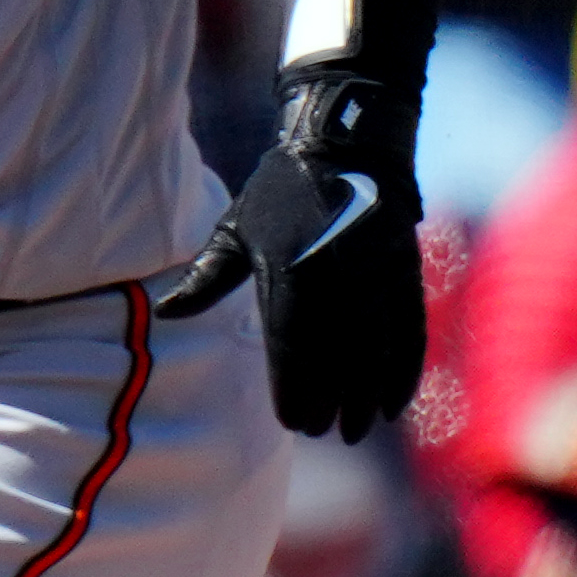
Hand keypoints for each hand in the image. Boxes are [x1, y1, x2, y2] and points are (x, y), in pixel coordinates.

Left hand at [157, 69, 423, 439]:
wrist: (346, 143)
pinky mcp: (405, 271)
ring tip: (358, 429)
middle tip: (324, 433)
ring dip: (368, 395)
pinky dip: (405, 369)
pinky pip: (409, 330)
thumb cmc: (280, 191)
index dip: (294, 388)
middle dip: (331, 400)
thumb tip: (167, 311)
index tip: (293, 422)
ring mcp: (375, 274)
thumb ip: (207, 277)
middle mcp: (334, 276)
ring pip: (375, 350)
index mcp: (288, 268)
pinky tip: (396, 402)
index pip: (291, 345)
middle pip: (336, 356)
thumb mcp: (236, 228)